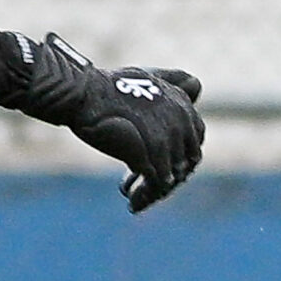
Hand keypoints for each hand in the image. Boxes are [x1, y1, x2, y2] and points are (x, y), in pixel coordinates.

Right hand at [0, 32, 206, 211]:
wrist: (84, 95)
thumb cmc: (107, 88)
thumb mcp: (147, 77)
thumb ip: (174, 81)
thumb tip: (196, 83)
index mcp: (182, 102)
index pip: (195, 140)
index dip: (178, 156)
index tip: (158, 166)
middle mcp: (181, 120)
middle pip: (185, 162)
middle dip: (168, 178)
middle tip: (144, 188)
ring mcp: (169, 137)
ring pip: (171, 177)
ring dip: (153, 193)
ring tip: (134, 199)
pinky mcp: (153, 154)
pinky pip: (157, 184)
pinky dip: (145, 196)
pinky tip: (132, 202)